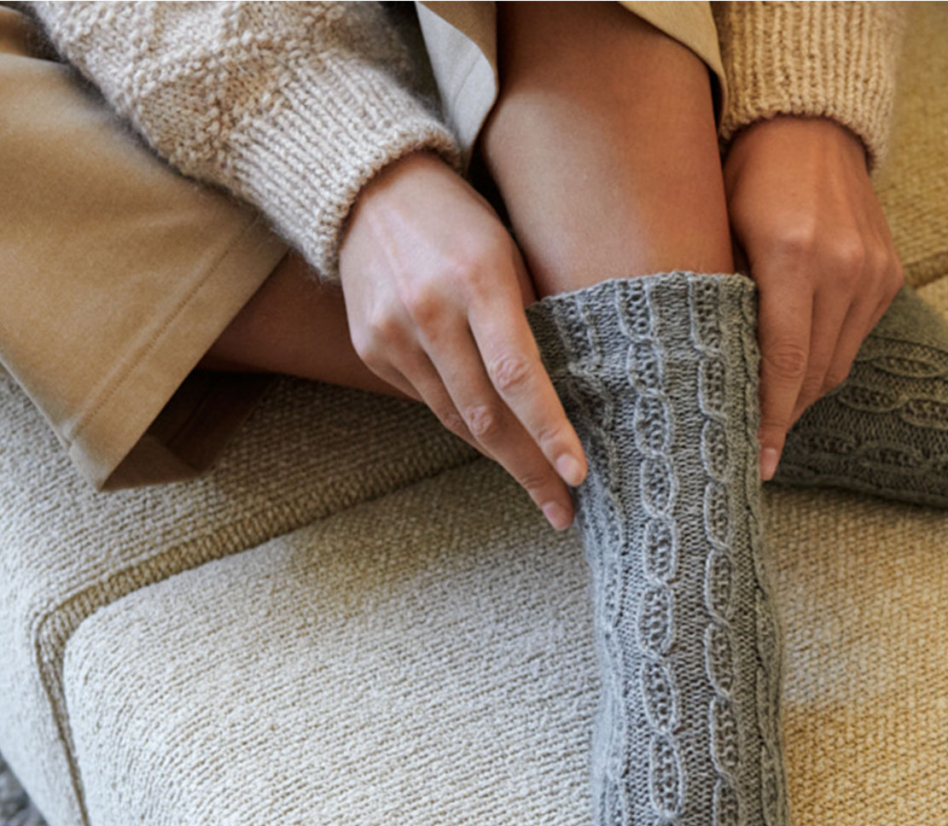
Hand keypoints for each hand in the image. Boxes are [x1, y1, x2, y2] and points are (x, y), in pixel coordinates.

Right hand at [338, 150, 586, 529]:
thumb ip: (529, 318)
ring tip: (536, 484)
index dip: (549, 431)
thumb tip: (564, 392)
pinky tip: (490, 432)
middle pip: (486, 414)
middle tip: (561, 510)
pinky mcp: (371, 349)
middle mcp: (429, 312)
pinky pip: (427, 400)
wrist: (366, 187)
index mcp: (477, 280)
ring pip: (455, 418)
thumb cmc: (459, 219)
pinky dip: (462, 419)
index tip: (575, 475)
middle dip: (528, 468)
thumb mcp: (506, 251)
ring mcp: (392, 334)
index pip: (519, 375)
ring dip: (500, 456)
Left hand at [722, 116, 903, 479]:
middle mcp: (844, 268)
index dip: (770, 420)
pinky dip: (826, 361)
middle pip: (815, 374)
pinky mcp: (890, 273)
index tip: (760, 464)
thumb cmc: (746, 176)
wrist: (810, 124)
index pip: (784, 362)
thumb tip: (710, 378)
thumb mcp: (718, 230)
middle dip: (784, 416)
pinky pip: (856, 339)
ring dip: (804, 394)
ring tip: (772, 412)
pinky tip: (798, 368)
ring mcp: (874, 271)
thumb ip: (720, 301)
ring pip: (839, 364)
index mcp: (794, 256)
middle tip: (755, 446)